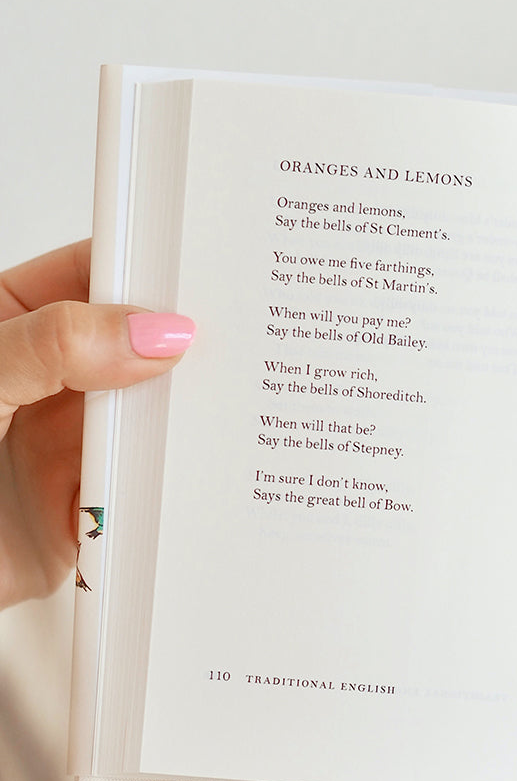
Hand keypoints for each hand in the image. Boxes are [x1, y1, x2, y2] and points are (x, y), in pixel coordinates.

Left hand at [0, 240, 194, 607]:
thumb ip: (54, 347)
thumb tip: (149, 332)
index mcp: (12, 322)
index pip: (93, 274)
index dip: (147, 269)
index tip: (201, 270)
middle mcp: (47, 380)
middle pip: (136, 348)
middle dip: (182, 348)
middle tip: (231, 344)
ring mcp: (68, 444)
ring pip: (149, 420)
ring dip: (180, 422)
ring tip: (223, 411)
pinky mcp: (85, 511)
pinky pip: (145, 492)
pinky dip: (171, 488)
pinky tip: (194, 475)